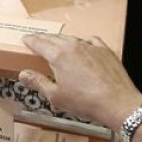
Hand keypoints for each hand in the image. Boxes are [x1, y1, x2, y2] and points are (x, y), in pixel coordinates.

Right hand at [18, 33, 141, 129]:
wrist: (118, 103)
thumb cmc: (85, 102)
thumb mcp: (56, 96)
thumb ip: (38, 82)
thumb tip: (23, 74)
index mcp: (58, 56)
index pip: (39, 43)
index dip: (30, 40)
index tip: (25, 39)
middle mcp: (73, 46)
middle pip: (54, 38)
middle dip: (43, 38)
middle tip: (36, 39)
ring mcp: (90, 46)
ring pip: (71, 38)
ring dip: (60, 39)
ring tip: (56, 43)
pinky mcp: (105, 50)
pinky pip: (90, 40)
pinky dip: (82, 41)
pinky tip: (82, 45)